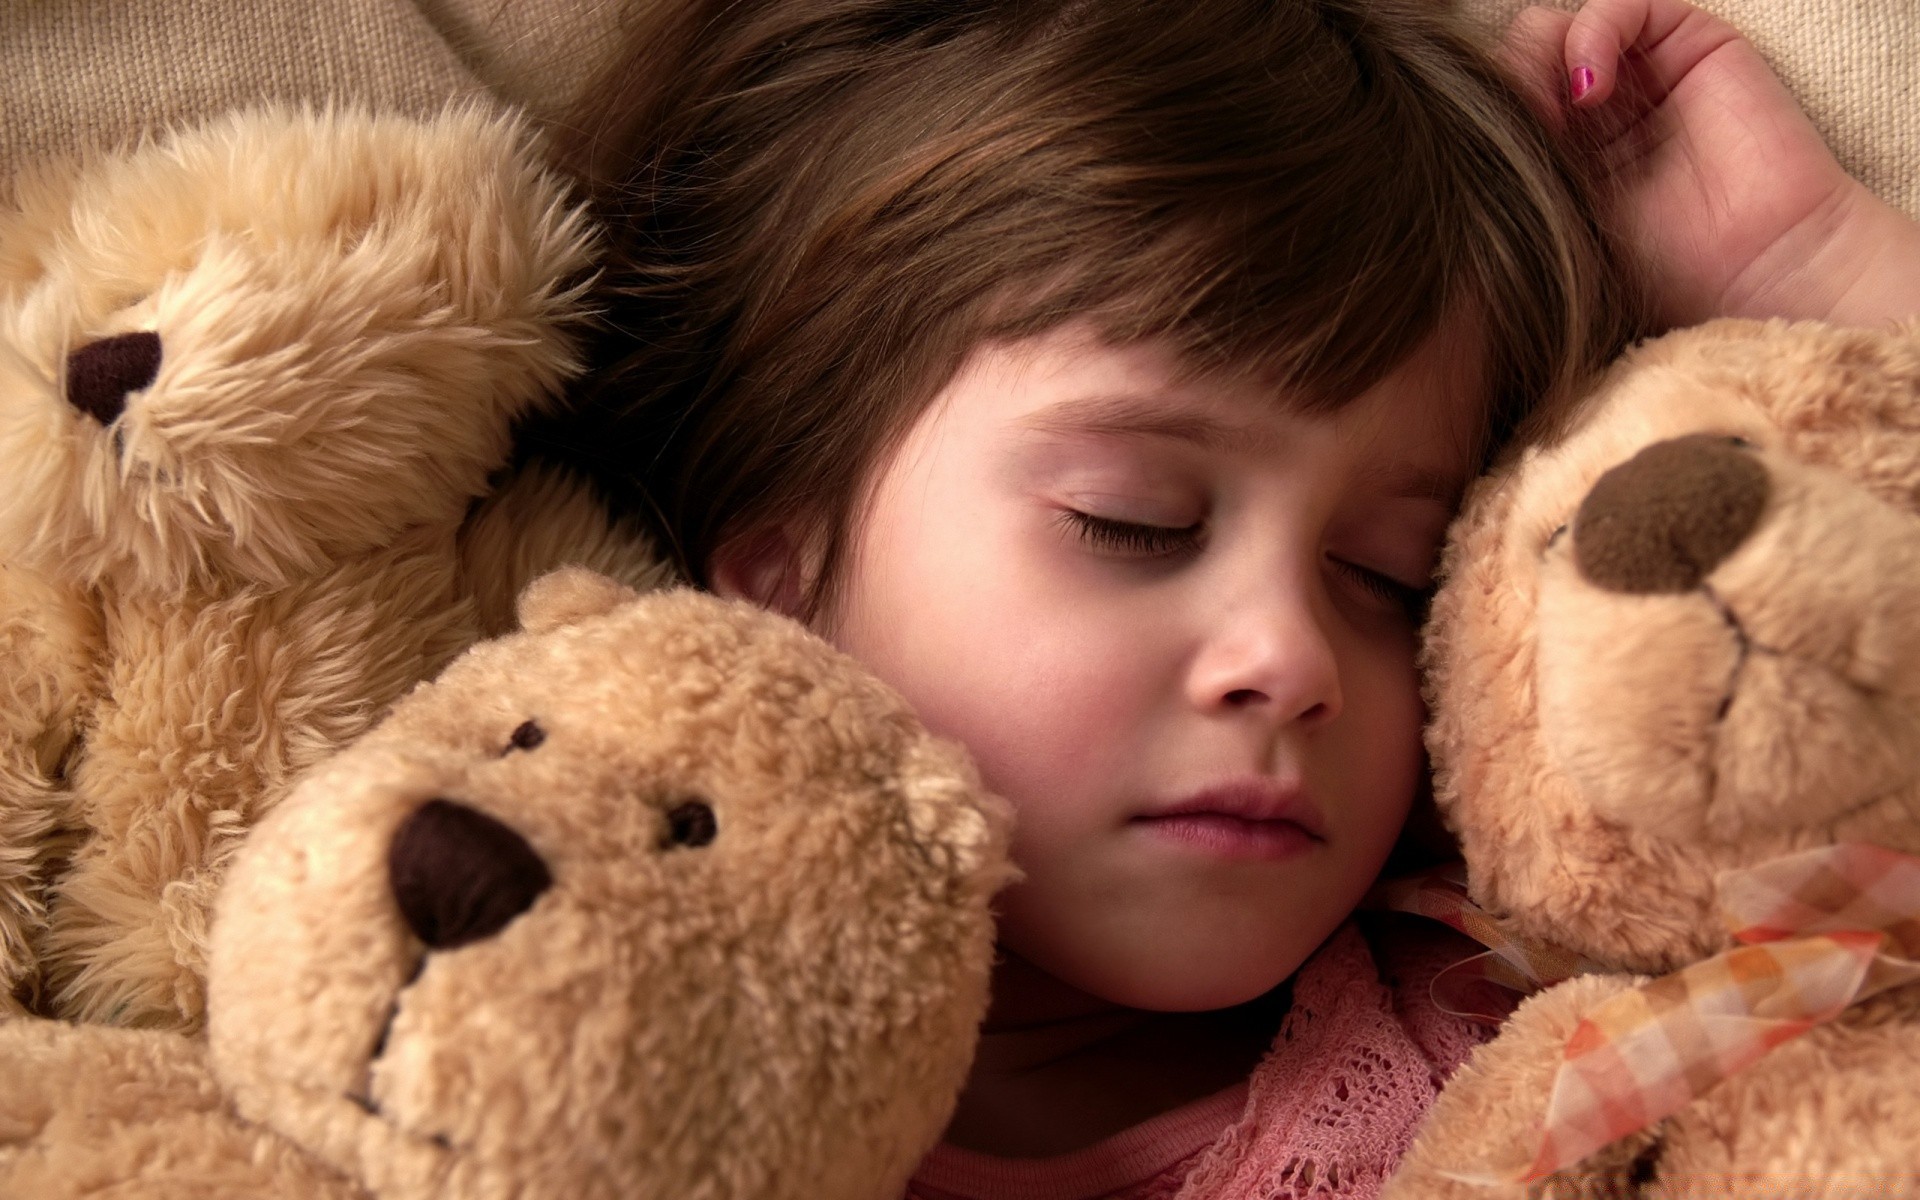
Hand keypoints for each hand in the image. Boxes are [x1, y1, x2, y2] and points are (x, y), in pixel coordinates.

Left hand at [1501, 0, 1919, 328]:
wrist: (1756, 270)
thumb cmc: (1660, 271)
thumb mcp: (1558, 223)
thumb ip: (1514, 175)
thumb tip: (1453, 133)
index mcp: (1560, 152)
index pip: (1500, 102)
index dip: (1484, 114)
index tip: (1482, 156)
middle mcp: (1599, 109)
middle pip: (1522, 58)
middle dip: (1507, 85)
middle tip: (1514, 131)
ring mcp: (1643, 73)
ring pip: (1561, 29)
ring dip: (1541, 61)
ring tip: (1554, 116)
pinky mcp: (1690, 43)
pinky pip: (1622, 6)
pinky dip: (1592, 35)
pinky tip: (1588, 90)